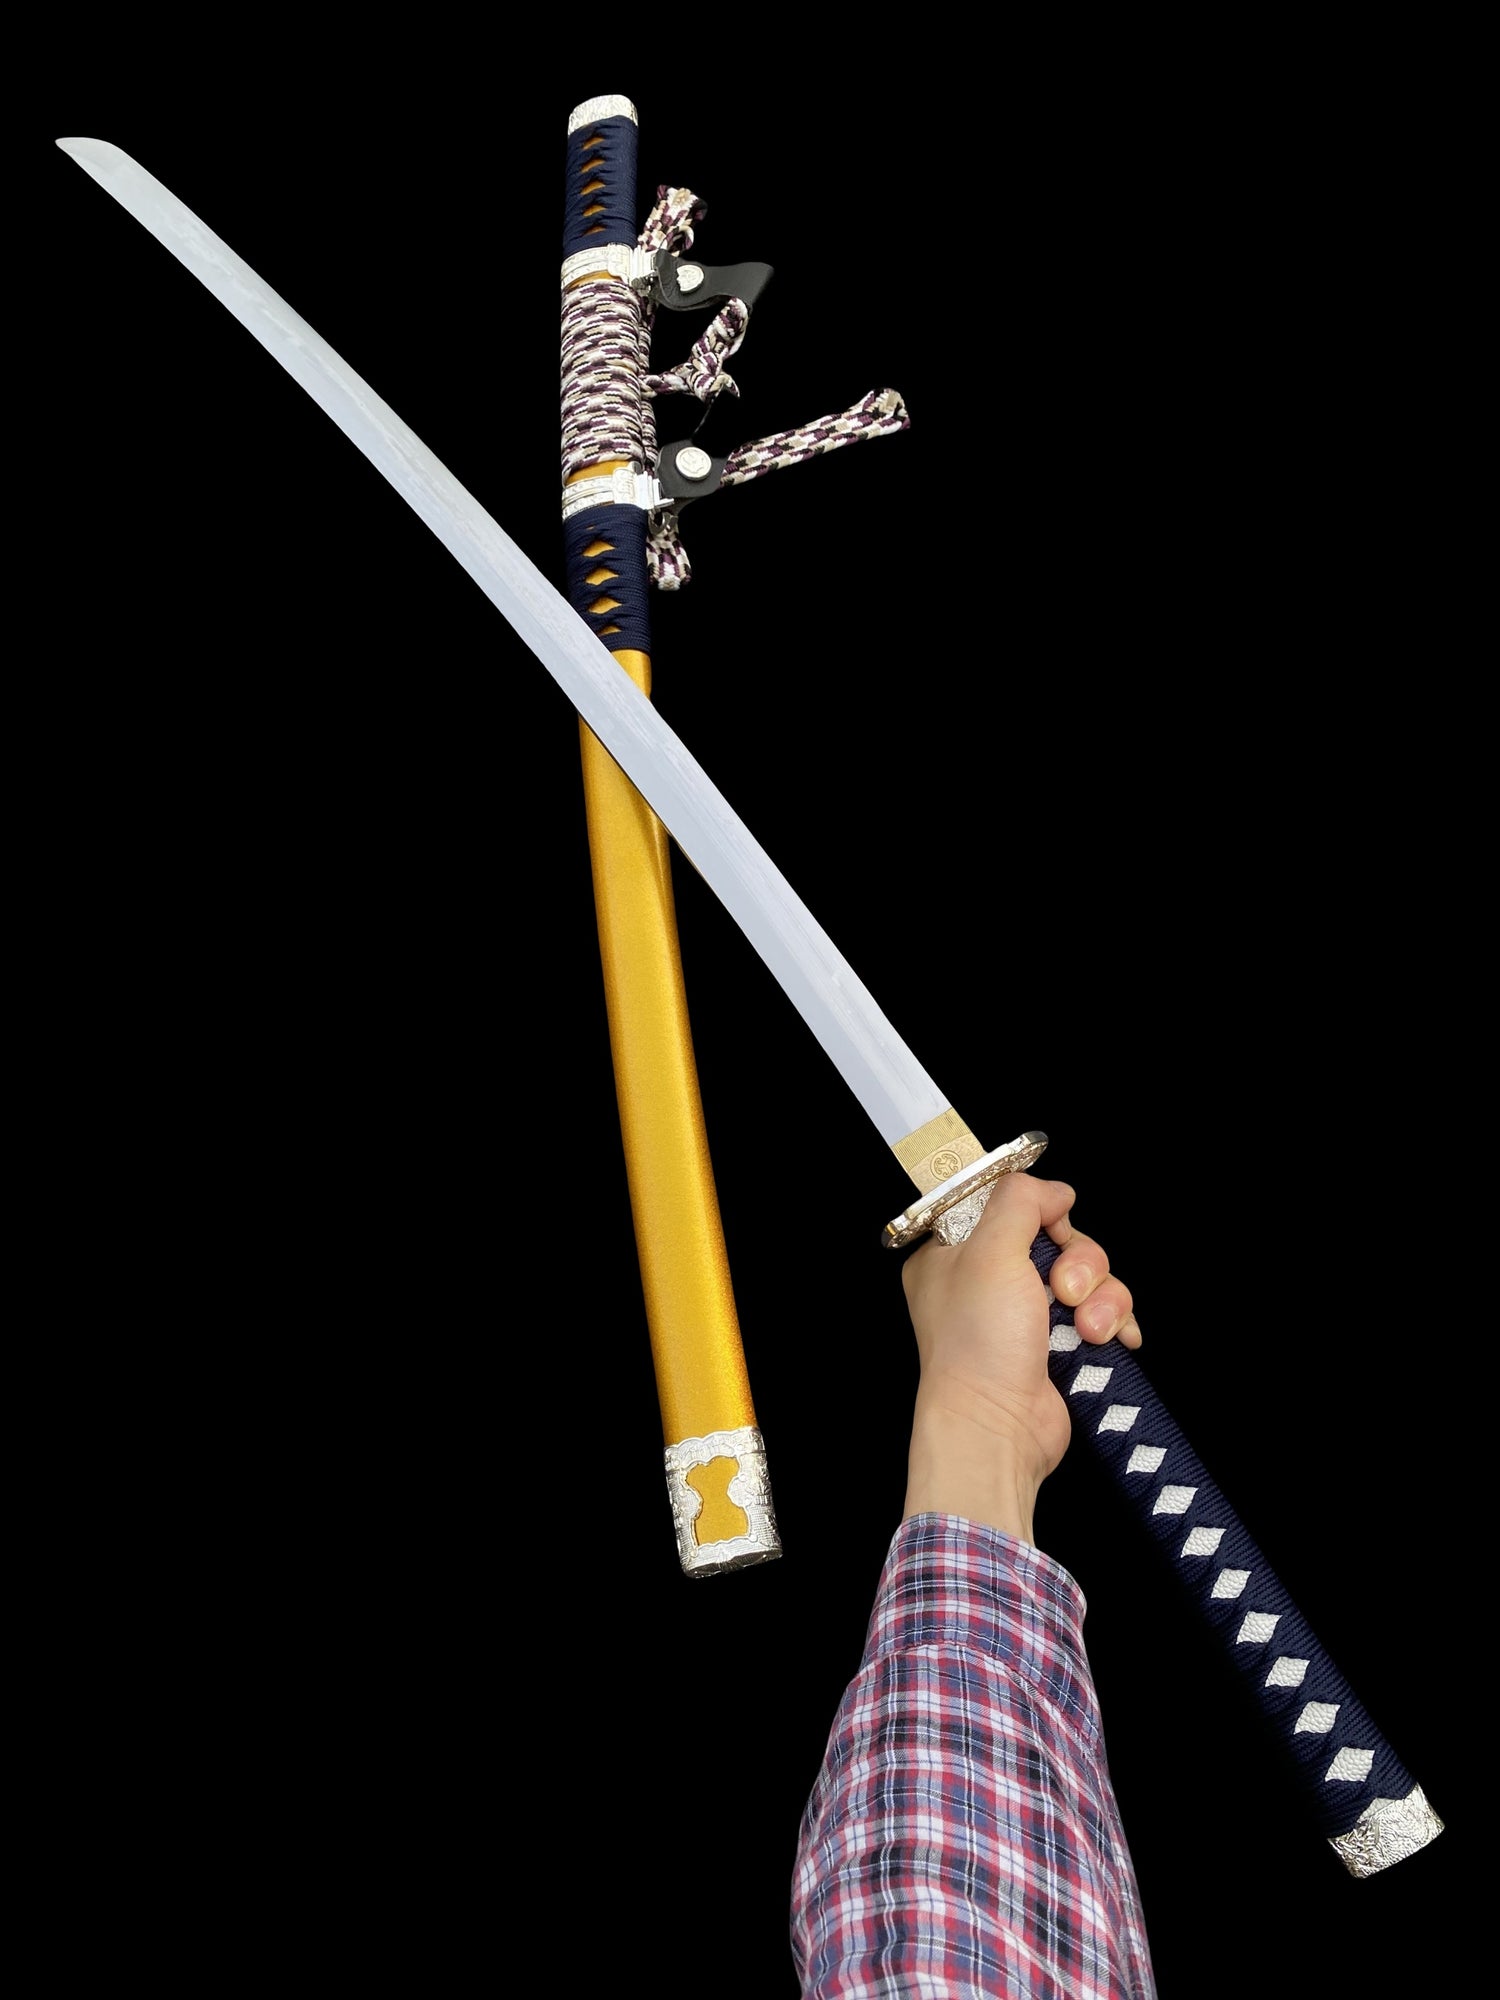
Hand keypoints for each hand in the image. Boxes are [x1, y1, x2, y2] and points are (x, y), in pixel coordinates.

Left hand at [900, 1172, 1139, 1545]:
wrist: (998, 1428)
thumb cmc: (978, 1344)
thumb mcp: (989, 1251)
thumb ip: (1020, 1202)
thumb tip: (1054, 1190)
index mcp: (955, 1254)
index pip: (1010, 1206)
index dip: (1041, 1214)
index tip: (1053, 1229)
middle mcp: (989, 1282)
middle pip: (1060, 1240)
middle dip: (1080, 1264)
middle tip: (1065, 1294)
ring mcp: (1027, 1317)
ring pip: (1090, 1277)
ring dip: (1101, 1299)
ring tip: (1087, 1330)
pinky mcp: (1059, 1347)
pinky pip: (1103, 1314)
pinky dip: (1113, 1323)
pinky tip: (1113, 1340)